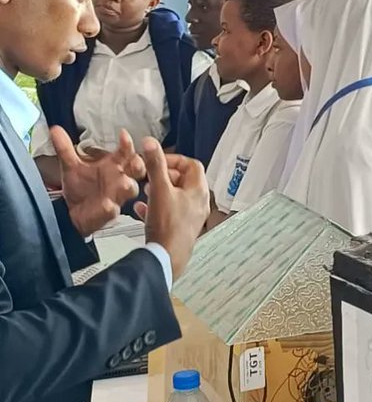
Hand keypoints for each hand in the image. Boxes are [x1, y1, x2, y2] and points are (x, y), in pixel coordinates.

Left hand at [54, 127, 145, 237]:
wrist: (72, 213)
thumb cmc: (80, 188)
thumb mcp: (71, 166)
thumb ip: (65, 148)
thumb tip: (55, 129)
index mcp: (113, 165)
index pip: (125, 152)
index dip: (127, 144)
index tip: (124, 134)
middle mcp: (119, 178)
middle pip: (138, 170)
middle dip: (138, 165)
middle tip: (135, 161)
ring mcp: (116, 195)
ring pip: (130, 189)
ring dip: (128, 185)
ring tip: (123, 183)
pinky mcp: (109, 212)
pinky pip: (113, 210)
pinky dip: (111, 208)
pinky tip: (108, 205)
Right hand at [135, 139, 209, 281]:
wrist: (167, 258)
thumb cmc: (167, 226)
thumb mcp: (158, 190)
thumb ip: (154, 165)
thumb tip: (150, 143)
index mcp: (198, 190)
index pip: (192, 165)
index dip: (174, 159)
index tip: (157, 161)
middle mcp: (199, 203)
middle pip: (185, 180)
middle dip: (166, 175)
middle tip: (151, 176)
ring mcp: (191, 217)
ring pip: (176, 196)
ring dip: (161, 190)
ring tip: (147, 190)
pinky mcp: (181, 229)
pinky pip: (170, 212)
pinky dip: (158, 207)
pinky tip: (142, 210)